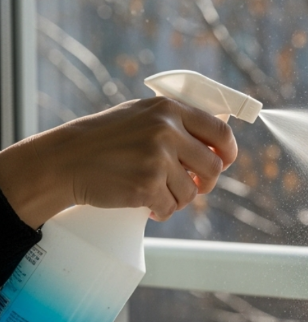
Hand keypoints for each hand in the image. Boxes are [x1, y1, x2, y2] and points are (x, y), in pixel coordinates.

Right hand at [0, 97, 236, 226]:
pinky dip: (161, 211)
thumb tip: (216, 143)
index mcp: (169, 110)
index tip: (224, 162)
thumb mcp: (141, 116)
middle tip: (192, 186)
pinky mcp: (147, 185)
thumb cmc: (104, 139)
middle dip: (205, 183)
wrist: (65, 160)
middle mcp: (167, 131)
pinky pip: (171, 207)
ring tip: (154, 191)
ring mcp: (157, 159)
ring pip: (191, 193)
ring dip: (176, 198)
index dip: (229, 152)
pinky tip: (145, 204)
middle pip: (214, 167)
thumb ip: (176, 124)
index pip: (221, 132)